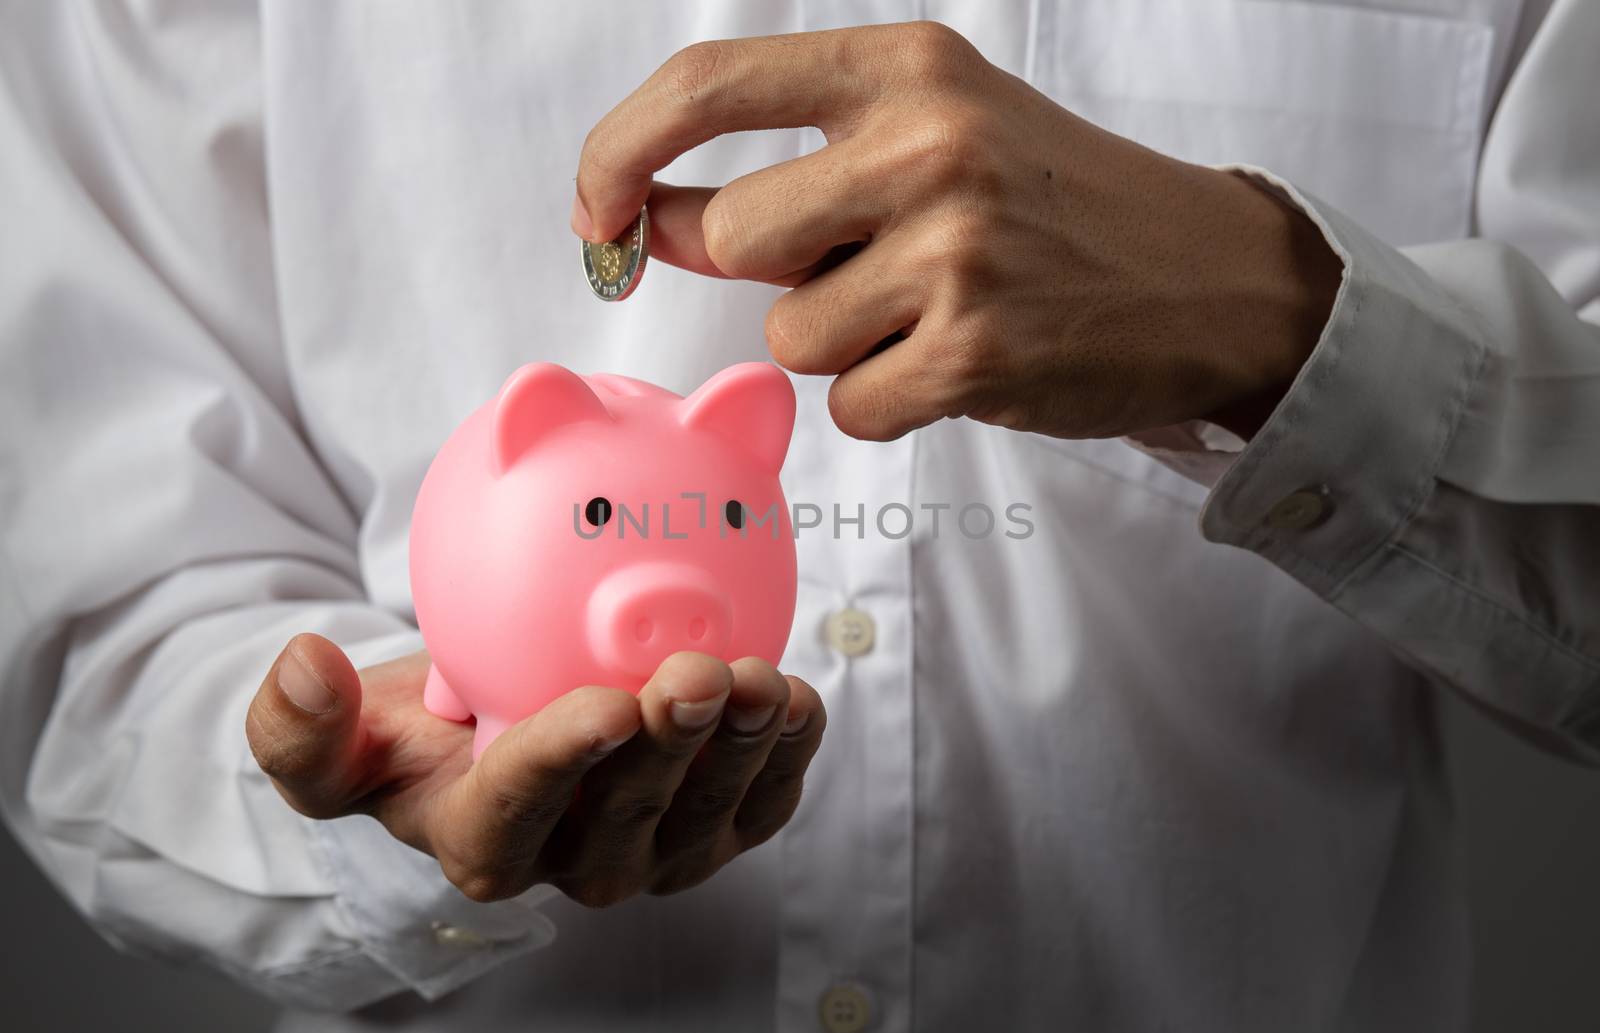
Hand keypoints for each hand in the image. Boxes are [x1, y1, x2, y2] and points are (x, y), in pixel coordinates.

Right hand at [245, 635, 824, 904]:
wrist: (500, 731)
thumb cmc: (421, 736)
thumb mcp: (342, 738)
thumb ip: (301, 727)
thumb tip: (303, 664)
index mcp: (483, 842)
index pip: (520, 810)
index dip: (564, 762)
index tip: (605, 705)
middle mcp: (573, 863)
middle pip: (629, 816)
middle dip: (671, 748)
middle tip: (700, 674)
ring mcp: (652, 855)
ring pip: (706, 814)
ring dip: (742, 749)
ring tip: (763, 682)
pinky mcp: (712, 833)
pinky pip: (759, 807)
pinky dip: (786, 758)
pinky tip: (798, 704)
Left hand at [573, 22, 1341, 441]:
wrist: (1211, 278)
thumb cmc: (1060, 206)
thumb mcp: (939, 139)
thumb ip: (802, 171)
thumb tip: (655, 223)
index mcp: (907, 68)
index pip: (708, 86)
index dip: (619, 152)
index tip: (598, 214)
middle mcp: (928, 144)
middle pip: (736, 239)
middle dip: (777, 278)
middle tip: (868, 275)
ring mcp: (956, 251)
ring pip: (792, 338)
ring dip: (846, 346)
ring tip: (944, 315)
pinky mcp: (977, 353)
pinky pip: (854, 407)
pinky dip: (893, 403)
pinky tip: (967, 365)